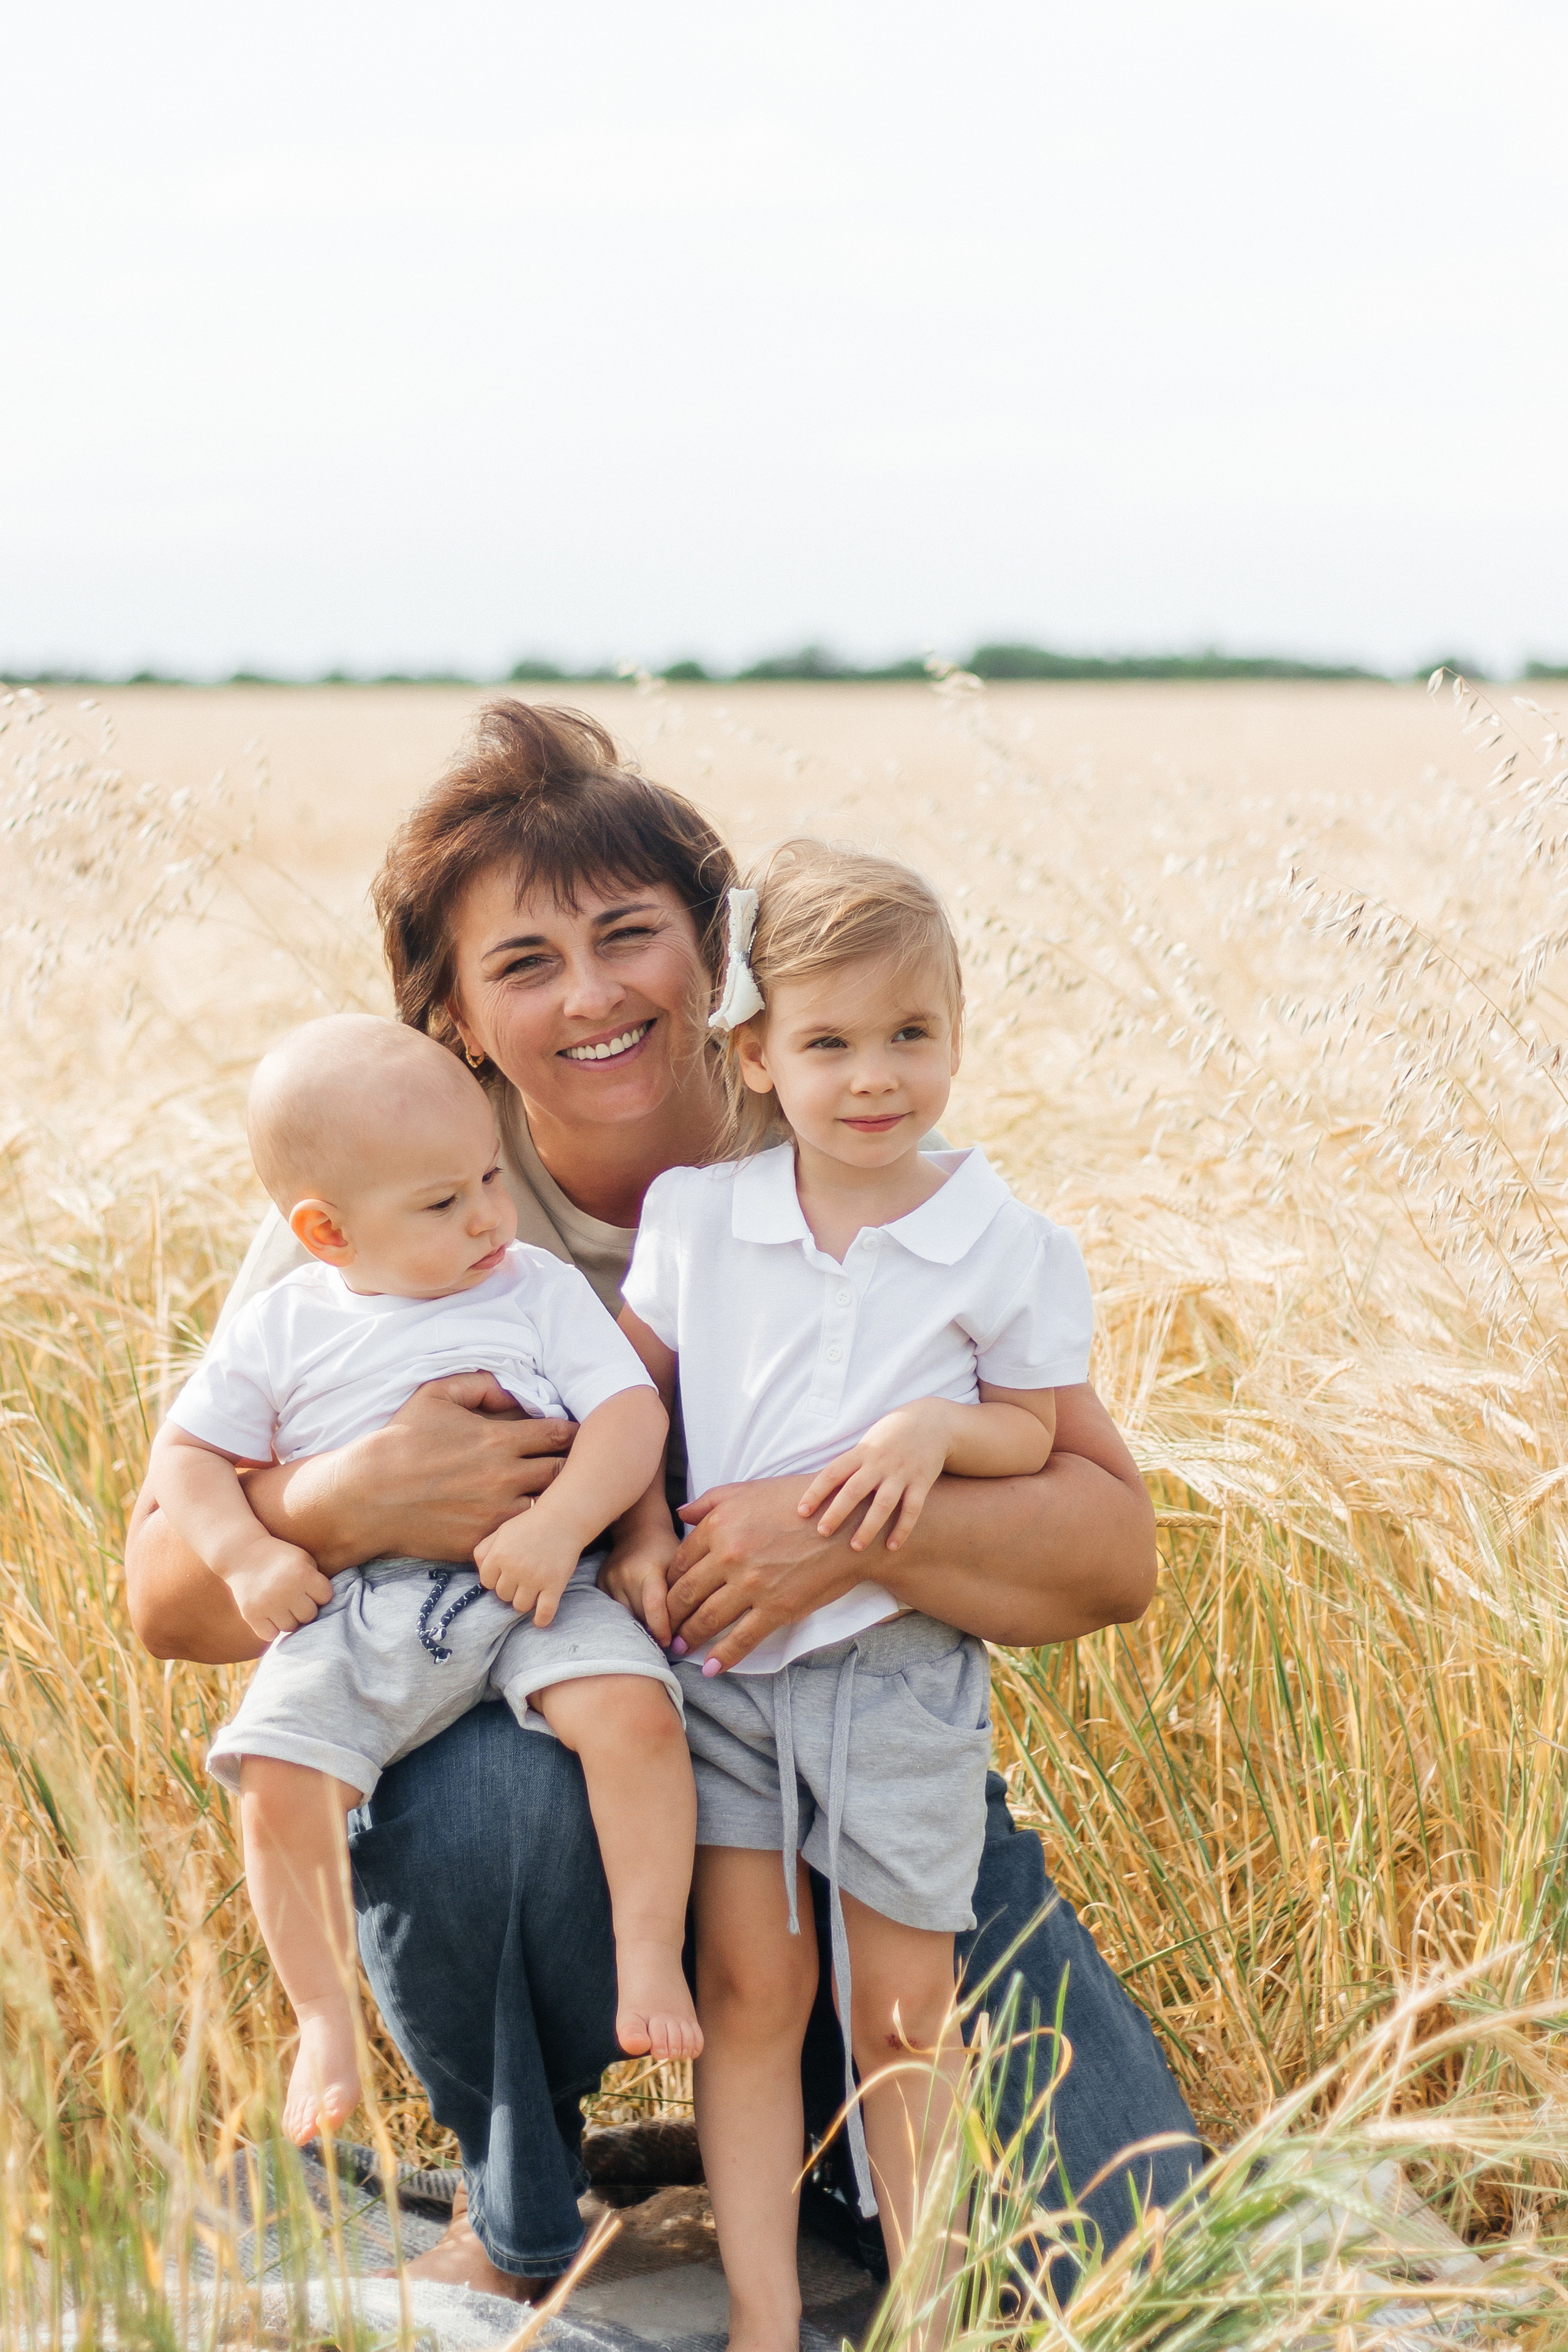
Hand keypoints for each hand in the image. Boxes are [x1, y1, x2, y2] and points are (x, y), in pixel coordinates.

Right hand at [223, 1538, 333, 1643]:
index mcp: (302, 1574)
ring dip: (288, 1619)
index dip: (319, 1593)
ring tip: (281, 1605)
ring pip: (290, 1627)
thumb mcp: (303, 1559)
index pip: (326, 1597)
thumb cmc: (279, 1557)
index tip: (309, 1588)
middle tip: (294, 1598)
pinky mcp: (251, 1615)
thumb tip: (329, 1607)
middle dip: (304, 1608)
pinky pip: (270, 1635)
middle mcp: (286, 1590)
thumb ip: (317, 1580)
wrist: (242, 1553)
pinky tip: (269, 1614)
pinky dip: (271, 1628)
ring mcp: (268, 1604)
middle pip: (309, 1615)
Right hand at [245, 1372, 576, 1571]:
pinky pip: (520, 1538)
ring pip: (548, 1509)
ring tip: (553, 1497)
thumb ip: (478, 1383)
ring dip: (553, 1502)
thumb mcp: (434, 1395)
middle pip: (564, 1473)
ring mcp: (496, 1514)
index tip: (569, 1435)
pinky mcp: (483, 1542)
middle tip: (571, 1466)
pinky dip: (527, 1531)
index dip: (570, 1433)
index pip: (560, 1435)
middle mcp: (505, 1478)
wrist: (365, 1496)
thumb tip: (510, 1388)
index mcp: (499, 1440)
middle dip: (570, 1467)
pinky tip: (525, 1524)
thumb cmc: (399, 1441)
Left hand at [474, 1504, 582, 1626]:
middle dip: (510, 1589)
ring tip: (531, 1590)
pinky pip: (544, 1612)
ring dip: (524, 1601)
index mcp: (499, 1555)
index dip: (495, 1579)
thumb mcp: (501, 1532)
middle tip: (521, 1578)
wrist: (563, 1519)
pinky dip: (541, 1619)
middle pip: (503, 1595)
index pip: (486, 1582)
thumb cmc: (529, 1525)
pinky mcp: (555, 1585)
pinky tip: (539, 1619)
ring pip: (520, 1606)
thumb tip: (480, 1573)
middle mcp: (515, 1569)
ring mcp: (535, 1578)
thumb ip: (484, 1550)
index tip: (505, 1574)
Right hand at [599, 1522, 681, 1643]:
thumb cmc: (665, 1550)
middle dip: (654, 1628)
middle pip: (640, 1616)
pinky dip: (628, 1614)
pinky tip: (638, 1611)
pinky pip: (615, 1609)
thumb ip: (681, 1594)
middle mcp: (625, 1575)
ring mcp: (610, 1579)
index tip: (669, 1642)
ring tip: (652, 1623)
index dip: (661, 1629)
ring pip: (626, 1616)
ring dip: (640, 1623)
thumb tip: (683, 1630)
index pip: (654, 1606)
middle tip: (667, 1636)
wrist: (638, 1530)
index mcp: (649, 1569)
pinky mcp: (600, 1583)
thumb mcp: (679, 1567)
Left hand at [664, 1476, 875, 1672]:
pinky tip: (711, 1668)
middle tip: (661, 1629)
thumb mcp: (751, 1490)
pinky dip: (723, 1657)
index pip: (680, 1562)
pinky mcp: (777, 1608)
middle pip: (686, 1594)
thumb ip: (711, 1501)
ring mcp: (752, 1584)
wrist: (850, 1525)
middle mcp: (730, 1555)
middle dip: (669, 1616)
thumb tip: (680, 1513)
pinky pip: (742, 1639)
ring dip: (688, 1638)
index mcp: (720, 1525)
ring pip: (707, 1619)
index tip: (664, 1596)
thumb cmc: (800, 1502)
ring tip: (678, 1649)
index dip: (668, 1583)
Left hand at [796, 1402, 952, 1552]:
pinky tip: (892, 1546)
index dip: (815, 1492)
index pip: (833, 1473)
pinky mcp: (922, 1482)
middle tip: (822, 1533)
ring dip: (868, 1527)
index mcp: (862, 1452)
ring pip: (883, 1504)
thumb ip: (851, 1463)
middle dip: (837, 1513)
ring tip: (855, 1547)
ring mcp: (902, 1473)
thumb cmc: (891, 1435)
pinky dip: (902, 1529)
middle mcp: (880, 1463)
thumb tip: (823, 1488)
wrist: (932, 1421)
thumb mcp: (868, 1442)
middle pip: (854, 1490)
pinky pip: (912, 1509)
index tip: (801, 1512)